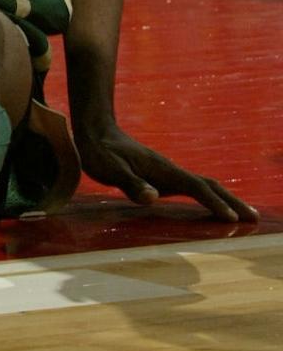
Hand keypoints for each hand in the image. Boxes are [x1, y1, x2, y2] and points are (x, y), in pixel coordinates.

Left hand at [76, 123, 258, 222]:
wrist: (95, 131)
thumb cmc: (100, 152)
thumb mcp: (111, 170)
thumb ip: (131, 184)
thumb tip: (153, 198)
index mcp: (162, 170)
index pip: (195, 187)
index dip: (214, 203)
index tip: (232, 219)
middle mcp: (169, 171)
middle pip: (208, 185)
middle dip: (231, 201)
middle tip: (254, 219)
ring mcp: (166, 173)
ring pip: (203, 186)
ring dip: (224, 200)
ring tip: (243, 216)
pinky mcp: (161, 176)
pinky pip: (192, 188)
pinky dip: (209, 198)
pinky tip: (211, 206)